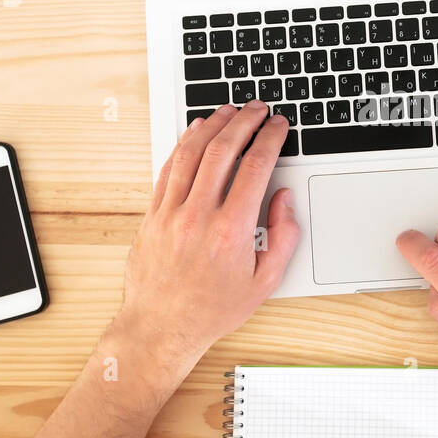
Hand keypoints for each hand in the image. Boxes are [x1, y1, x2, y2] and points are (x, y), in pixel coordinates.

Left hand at [113, 102, 299, 386]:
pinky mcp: (152, 215)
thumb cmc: (211, 311)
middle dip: (244, 121)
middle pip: (223, 150)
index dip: (270, 138)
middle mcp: (198, 216)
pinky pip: (168, 168)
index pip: (255, 167)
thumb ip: (284, 238)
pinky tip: (195, 133)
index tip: (278, 126)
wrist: (161, 329)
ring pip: (191, 152)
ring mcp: (171, 213)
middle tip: (257, 109)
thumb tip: (284, 201)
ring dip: (212, 125)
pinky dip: (183, 145)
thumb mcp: (264, 283)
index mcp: (231, 231)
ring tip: (228, 111)